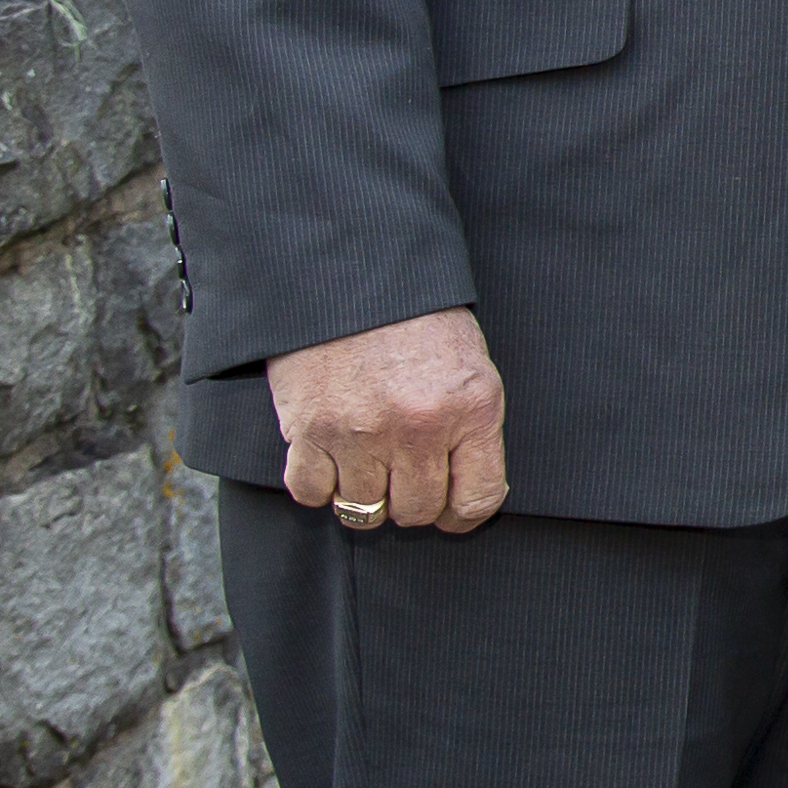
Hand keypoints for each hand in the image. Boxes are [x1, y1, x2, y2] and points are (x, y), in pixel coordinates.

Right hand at [270, 306, 509, 535]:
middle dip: (412, 503)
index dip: (464, 515)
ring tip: (367, 467)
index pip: (478, 499)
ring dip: (365, 497)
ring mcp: (361, 432)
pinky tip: (329, 461)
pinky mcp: (309, 429)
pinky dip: (318, 485)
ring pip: (365, 511)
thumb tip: (465, 494)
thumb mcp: (470, 366)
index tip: (453, 512)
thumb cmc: (418, 318)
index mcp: (471, 409)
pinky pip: (312, 493)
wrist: (353, 271)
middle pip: (417, 512)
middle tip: (404, 478)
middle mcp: (418, 428)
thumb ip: (470, 429)